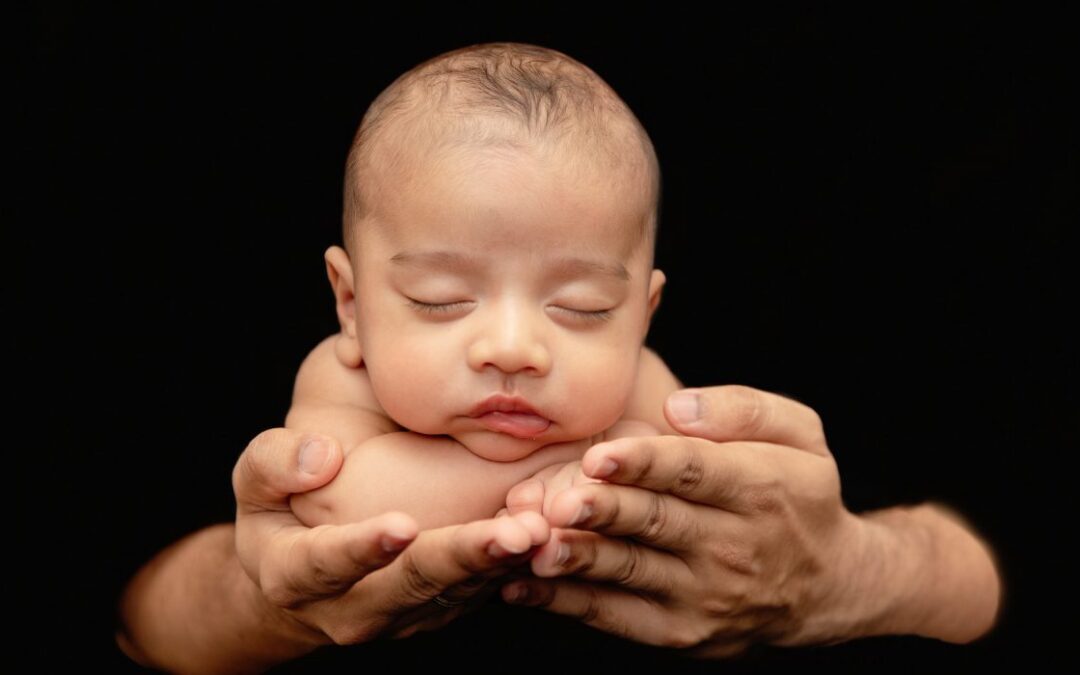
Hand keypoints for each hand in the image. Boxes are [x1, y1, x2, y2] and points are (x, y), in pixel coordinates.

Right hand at [233, 428, 550, 644]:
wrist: (302, 575)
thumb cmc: (276, 512)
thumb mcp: (252, 482)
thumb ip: (273, 463)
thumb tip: (321, 457)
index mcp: (295, 577)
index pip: (326, 564)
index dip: (362, 549)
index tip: (400, 526)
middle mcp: (352, 608)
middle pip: (414, 585)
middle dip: (464, 558)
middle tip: (512, 532)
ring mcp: (402, 615)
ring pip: (459, 591)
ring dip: (502, 563)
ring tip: (540, 530)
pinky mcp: (440, 609)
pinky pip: (482, 589)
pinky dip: (514, 563)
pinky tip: (549, 530)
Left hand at [502, 386, 864, 655]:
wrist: (827, 584)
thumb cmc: (797, 493)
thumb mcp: (800, 434)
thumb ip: (743, 409)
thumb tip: (678, 406)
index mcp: (758, 487)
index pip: (693, 473)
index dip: (645, 464)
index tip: (601, 455)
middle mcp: (732, 545)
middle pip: (657, 523)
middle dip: (605, 511)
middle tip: (561, 501)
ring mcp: (704, 595)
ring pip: (631, 571)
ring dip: (581, 558)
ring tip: (537, 545)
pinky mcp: (679, 631)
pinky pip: (616, 616)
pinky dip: (567, 603)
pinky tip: (523, 586)